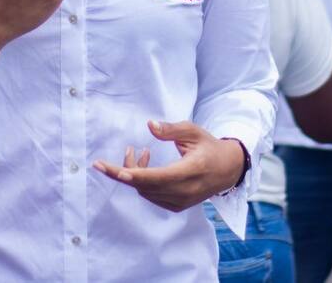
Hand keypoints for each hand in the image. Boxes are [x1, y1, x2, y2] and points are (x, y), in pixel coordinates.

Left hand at [93, 120, 245, 211]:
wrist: (227, 170)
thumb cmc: (208, 146)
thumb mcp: (193, 131)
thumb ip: (171, 129)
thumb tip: (150, 125)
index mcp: (192, 171)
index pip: (157, 177)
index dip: (134, 174)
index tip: (115, 171)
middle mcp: (186, 191)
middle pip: (145, 186)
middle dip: (123, 171)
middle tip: (104, 160)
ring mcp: (181, 202)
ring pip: (146, 191)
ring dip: (134, 174)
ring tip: (138, 152)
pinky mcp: (176, 206)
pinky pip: (151, 196)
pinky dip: (143, 182)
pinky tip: (145, 165)